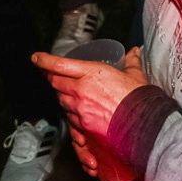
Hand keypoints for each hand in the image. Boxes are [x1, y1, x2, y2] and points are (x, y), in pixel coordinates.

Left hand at [32, 47, 150, 143]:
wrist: (145, 126)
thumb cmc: (140, 99)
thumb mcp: (135, 75)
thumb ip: (131, 62)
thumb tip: (134, 51)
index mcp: (91, 74)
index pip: (60, 65)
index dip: (45, 61)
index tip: (36, 58)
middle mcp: (80, 92)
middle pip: (56, 84)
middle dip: (52, 79)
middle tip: (51, 76)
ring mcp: (80, 111)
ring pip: (62, 103)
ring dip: (64, 98)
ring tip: (70, 96)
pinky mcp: (83, 128)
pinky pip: (70, 122)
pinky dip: (71, 119)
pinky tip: (76, 118)